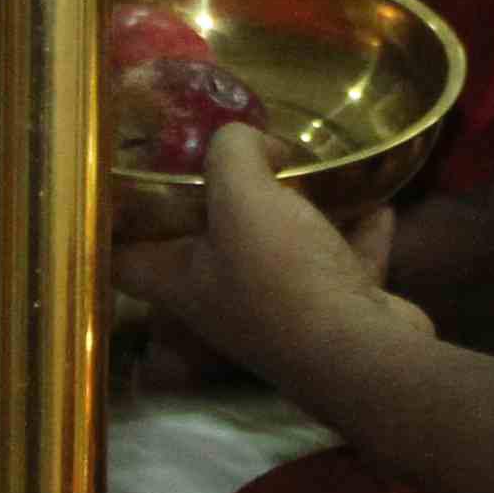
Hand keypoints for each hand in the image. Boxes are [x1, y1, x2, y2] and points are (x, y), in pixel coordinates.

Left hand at [111, 124, 425, 406]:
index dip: (118, 224)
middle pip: (207, 249)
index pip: (123, 259)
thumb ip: (232, 153)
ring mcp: (282, 312)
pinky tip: (376, 205)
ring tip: (303, 174)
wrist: (362, 353)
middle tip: (233, 159)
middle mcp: (224, 301)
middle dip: (221, 204)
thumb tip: (246, 140)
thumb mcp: (243, 196)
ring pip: (278, 255)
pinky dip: (357, 236)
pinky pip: (341, 265)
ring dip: (293, 216)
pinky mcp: (335, 314)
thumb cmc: (282, 276)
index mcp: (183, 281)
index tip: (123, 184)